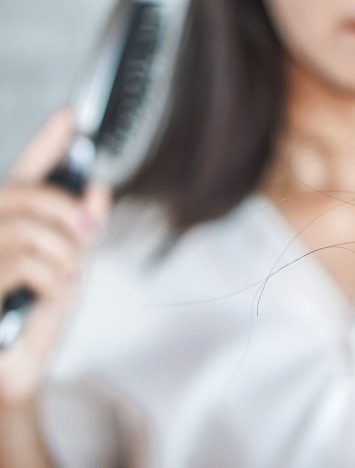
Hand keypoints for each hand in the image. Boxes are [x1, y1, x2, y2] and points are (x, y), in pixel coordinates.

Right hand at [0, 110, 110, 407]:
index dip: (47, 143)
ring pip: (27, 228)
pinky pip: (24, 263)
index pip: (26, 173)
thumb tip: (99, 187)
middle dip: (65, 208)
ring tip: (67, 279)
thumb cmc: (38, 320)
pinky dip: (53, 279)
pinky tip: (52, 296)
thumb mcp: (72, 269)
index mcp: (11, 225)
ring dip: (62, 254)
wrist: (14, 372)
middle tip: (90, 232)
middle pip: (23, 192)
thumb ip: (80, 230)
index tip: (71, 114)